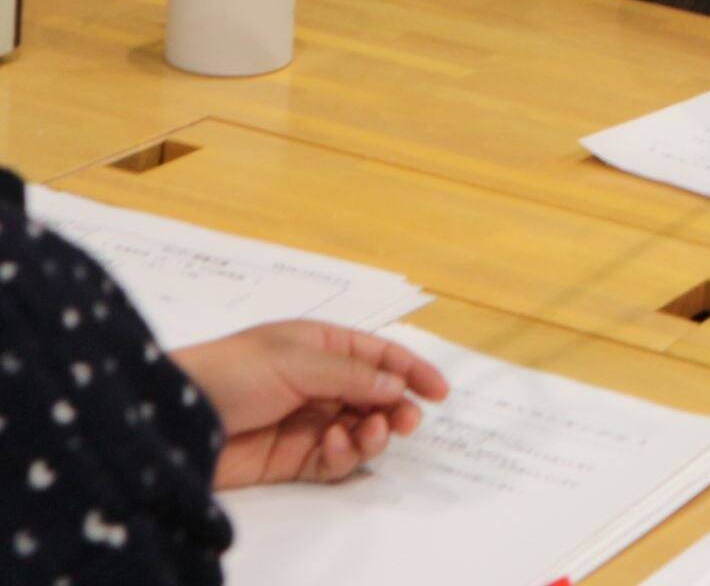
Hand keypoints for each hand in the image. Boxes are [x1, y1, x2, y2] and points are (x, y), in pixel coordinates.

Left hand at [172, 321, 448, 489]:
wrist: (174, 420)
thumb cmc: (230, 372)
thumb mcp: (295, 361)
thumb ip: (350, 376)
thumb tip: (396, 387)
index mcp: (320, 346)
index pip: (378, 355)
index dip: (411, 370)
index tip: (439, 392)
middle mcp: (318, 383)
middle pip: (376, 396)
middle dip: (396, 408)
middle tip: (406, 421)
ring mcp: (307, 421)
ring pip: (361, 430)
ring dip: (373, 433)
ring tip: (367, 433)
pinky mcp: (292, 459)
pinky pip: (335, 460)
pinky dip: (344, 455)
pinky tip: (333, 445)